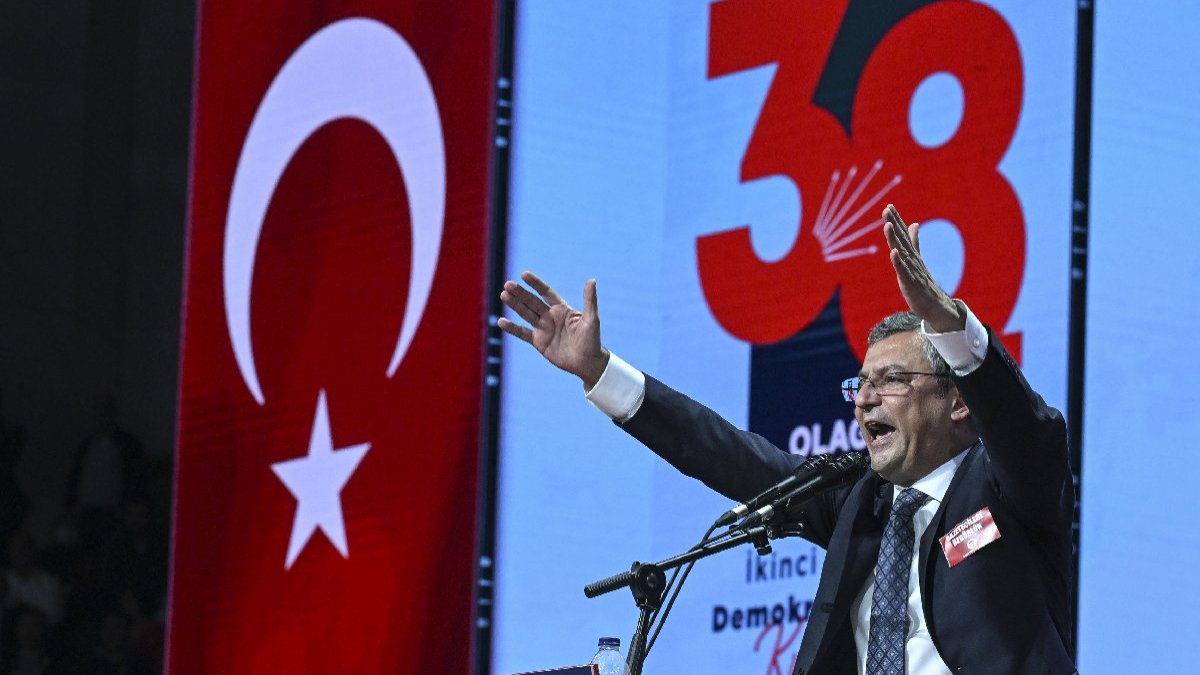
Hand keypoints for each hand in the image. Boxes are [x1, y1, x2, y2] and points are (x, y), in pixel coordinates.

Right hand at [498, 271, 609, 388]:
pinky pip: (523, 333)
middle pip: (532, 301)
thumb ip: (589, 300)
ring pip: (526, 314)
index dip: (535, 284)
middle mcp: (550, 316)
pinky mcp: (538, 342)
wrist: (587, 363)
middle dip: (520, 293)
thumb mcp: (591, 319)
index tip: (524, 274)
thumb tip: (592, 280)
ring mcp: (543, 329)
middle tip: (508, 284)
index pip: (546, 292)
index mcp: (562, 309)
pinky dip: (512, 328)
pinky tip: (501, 321)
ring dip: (515, 305)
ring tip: (503, 295)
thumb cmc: (592, 340)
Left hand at [881, 204, 963, 332]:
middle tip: (887, 209)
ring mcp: (913, 271)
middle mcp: (912, 260)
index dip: (896, 221)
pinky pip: (904, 271)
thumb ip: (913, 242)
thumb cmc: (923, 283)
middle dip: (894, 224)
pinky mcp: (911, 284)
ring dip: (895, 239)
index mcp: (912, 255)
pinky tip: (893, 252)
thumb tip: (913, 224)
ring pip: (902, 252)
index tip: (888, 206)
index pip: (903, 235)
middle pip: (901, 239)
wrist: (936, 305)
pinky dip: (899, 262)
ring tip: (888, 225)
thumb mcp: (915, 259)